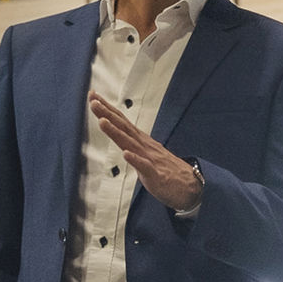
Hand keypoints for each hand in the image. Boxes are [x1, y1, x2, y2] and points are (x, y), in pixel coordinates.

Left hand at [89, 97, 202, 211]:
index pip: (121, 121)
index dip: (107, 109)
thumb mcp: (144, 152)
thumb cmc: (165, 169)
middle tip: (93, 101)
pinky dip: (134, 159)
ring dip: (116, 132)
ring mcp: (149, 159)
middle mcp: (143, 145)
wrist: (189, 185)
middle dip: (107, 114)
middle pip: (123, 127)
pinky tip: (126, 154)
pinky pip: (144, 166)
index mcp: (140, 140)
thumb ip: (131, 142)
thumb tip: (117, 131)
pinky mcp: (155, 174)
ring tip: (102, 121)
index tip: (93, 96)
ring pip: (130, 143)